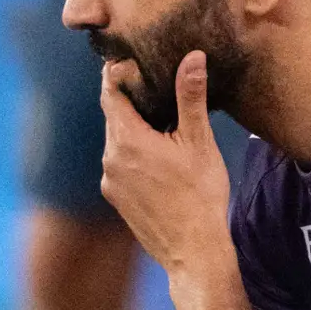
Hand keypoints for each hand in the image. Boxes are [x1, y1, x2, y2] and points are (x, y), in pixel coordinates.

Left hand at [96, 48, 234, 274]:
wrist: (194, 252)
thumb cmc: (200, 197)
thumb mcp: (199, 142)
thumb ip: (190, 97)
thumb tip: (193, 57)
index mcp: (127, 140)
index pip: (110, 92)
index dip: (119, 73)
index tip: (135, 61)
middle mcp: (110, 158)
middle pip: (113, 116)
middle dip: (131, 100)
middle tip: (155, 87)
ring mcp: (110, 181)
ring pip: (116, 141)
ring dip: (133, 129)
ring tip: (161, 124)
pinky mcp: (116, 199)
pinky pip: (119, 164)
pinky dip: (133, 154)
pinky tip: (158, 159)